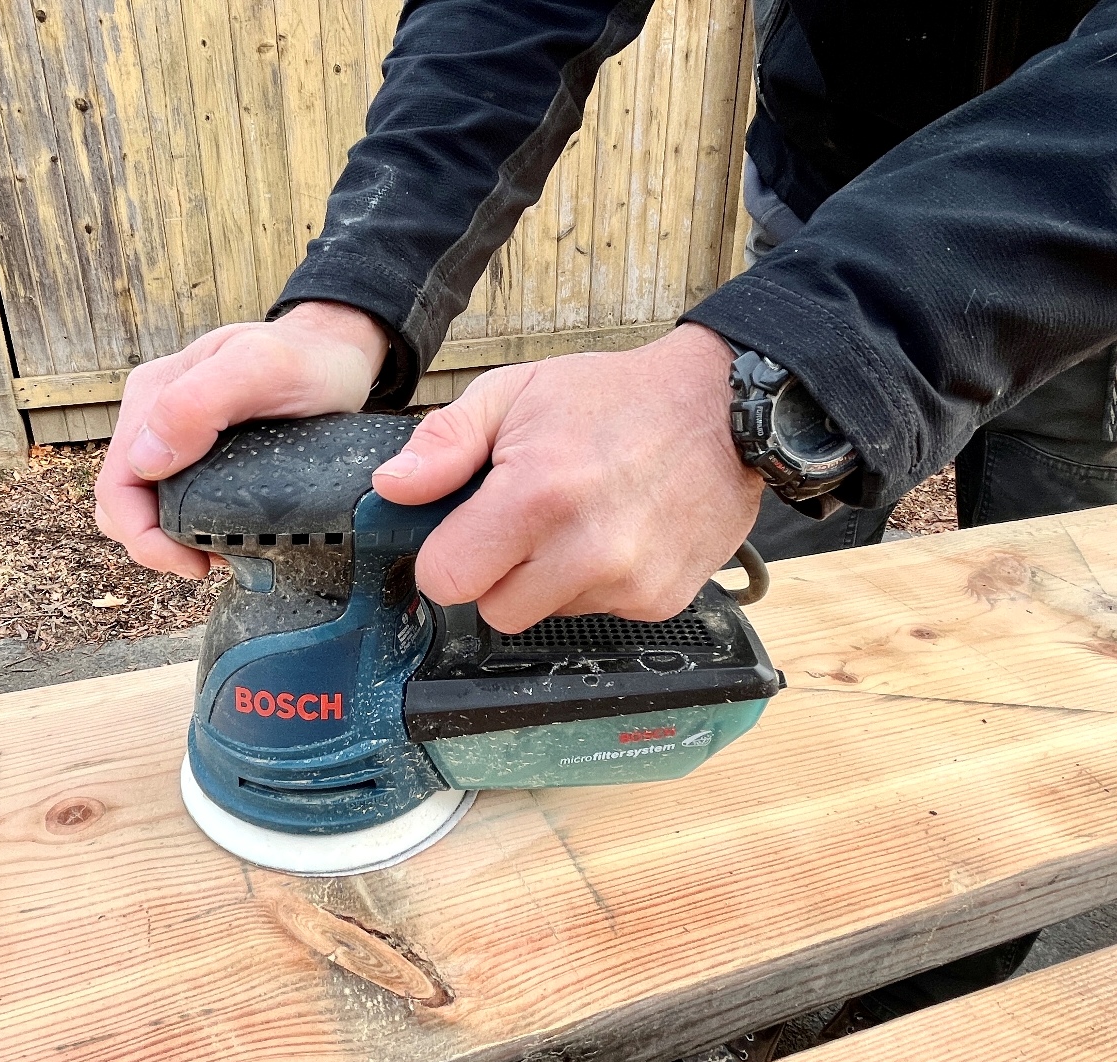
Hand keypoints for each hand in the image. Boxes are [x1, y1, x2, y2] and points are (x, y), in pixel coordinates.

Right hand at [94, 302, 388, 577]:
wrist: (333, 352)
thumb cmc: (305, 359)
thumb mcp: (260, 369)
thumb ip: (197, 404)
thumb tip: (148, 459)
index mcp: (152, 395)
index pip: (116, 486)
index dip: (143, 537)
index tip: (193, 563)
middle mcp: (152, 414)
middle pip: (122, 502)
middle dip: (153, 545)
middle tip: (208, 565)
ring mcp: (171, 432)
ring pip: (143, 504)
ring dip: (167, 539)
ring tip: (218, 552)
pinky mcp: (194, 449)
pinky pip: (171, 497)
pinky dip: (187, 526)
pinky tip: (224, 534)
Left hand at [371, 322, 762, 632]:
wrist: (725, 408)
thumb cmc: (616, 397)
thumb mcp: (516, 392)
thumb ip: (444, 443)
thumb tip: (391, 487)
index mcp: (535, 496)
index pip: (447, 579)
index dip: (447, 555)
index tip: (464, 531)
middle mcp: (585, 549)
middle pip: (494, 610)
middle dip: (498, 572)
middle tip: (528, 520)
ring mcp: (628, 582)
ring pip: (546, 615)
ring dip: (549, 579)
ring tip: (581, 518)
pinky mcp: (660, 601)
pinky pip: (598, 613)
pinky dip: (597, 583)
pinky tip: (618, 533)